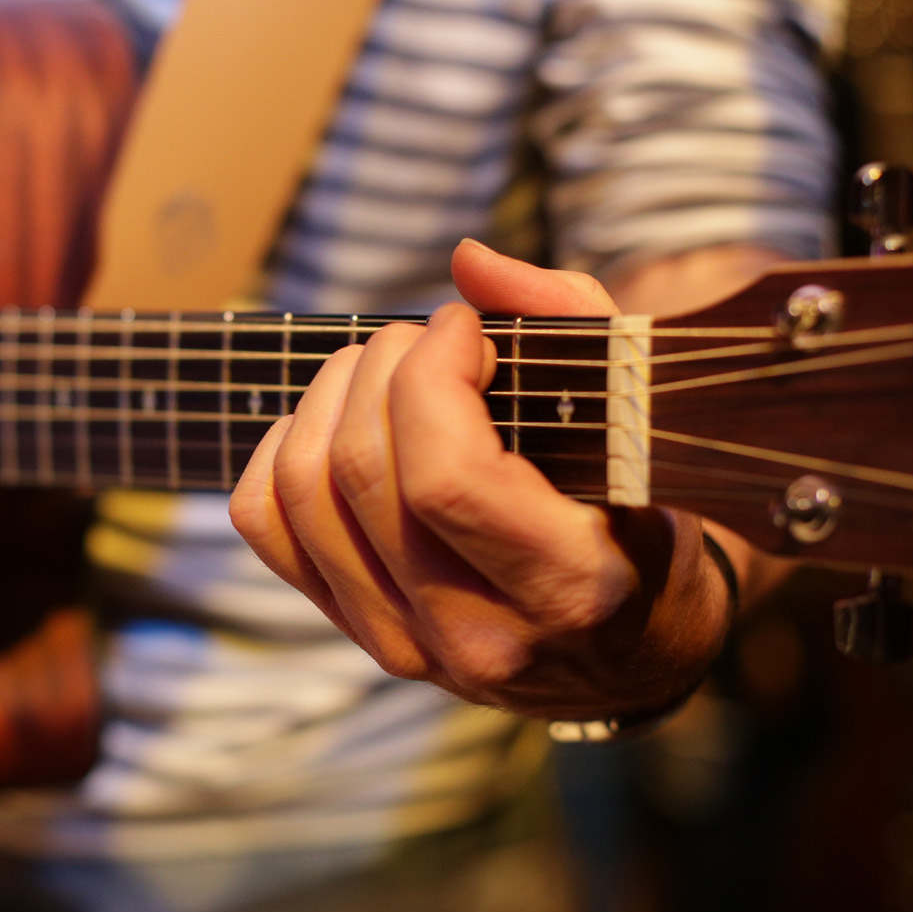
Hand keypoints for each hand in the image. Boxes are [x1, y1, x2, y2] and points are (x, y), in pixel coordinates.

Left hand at [229, 239, 729, 720]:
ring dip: (328, 397)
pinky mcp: (358, 635)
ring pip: (303, 492)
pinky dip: (281, 450)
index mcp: (569, 587)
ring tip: (387, 369)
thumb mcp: (645, 422)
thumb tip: (467, 261)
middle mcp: (477, 635)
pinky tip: (335, 423)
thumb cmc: (645, 517)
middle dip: (383, 367)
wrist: (633, 650)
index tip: (465, 329)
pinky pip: (266, 526)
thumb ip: (574, 322)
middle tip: (429, 338)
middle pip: (364, 471)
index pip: (446, 477)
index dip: (433, 375)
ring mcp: (406, 646)